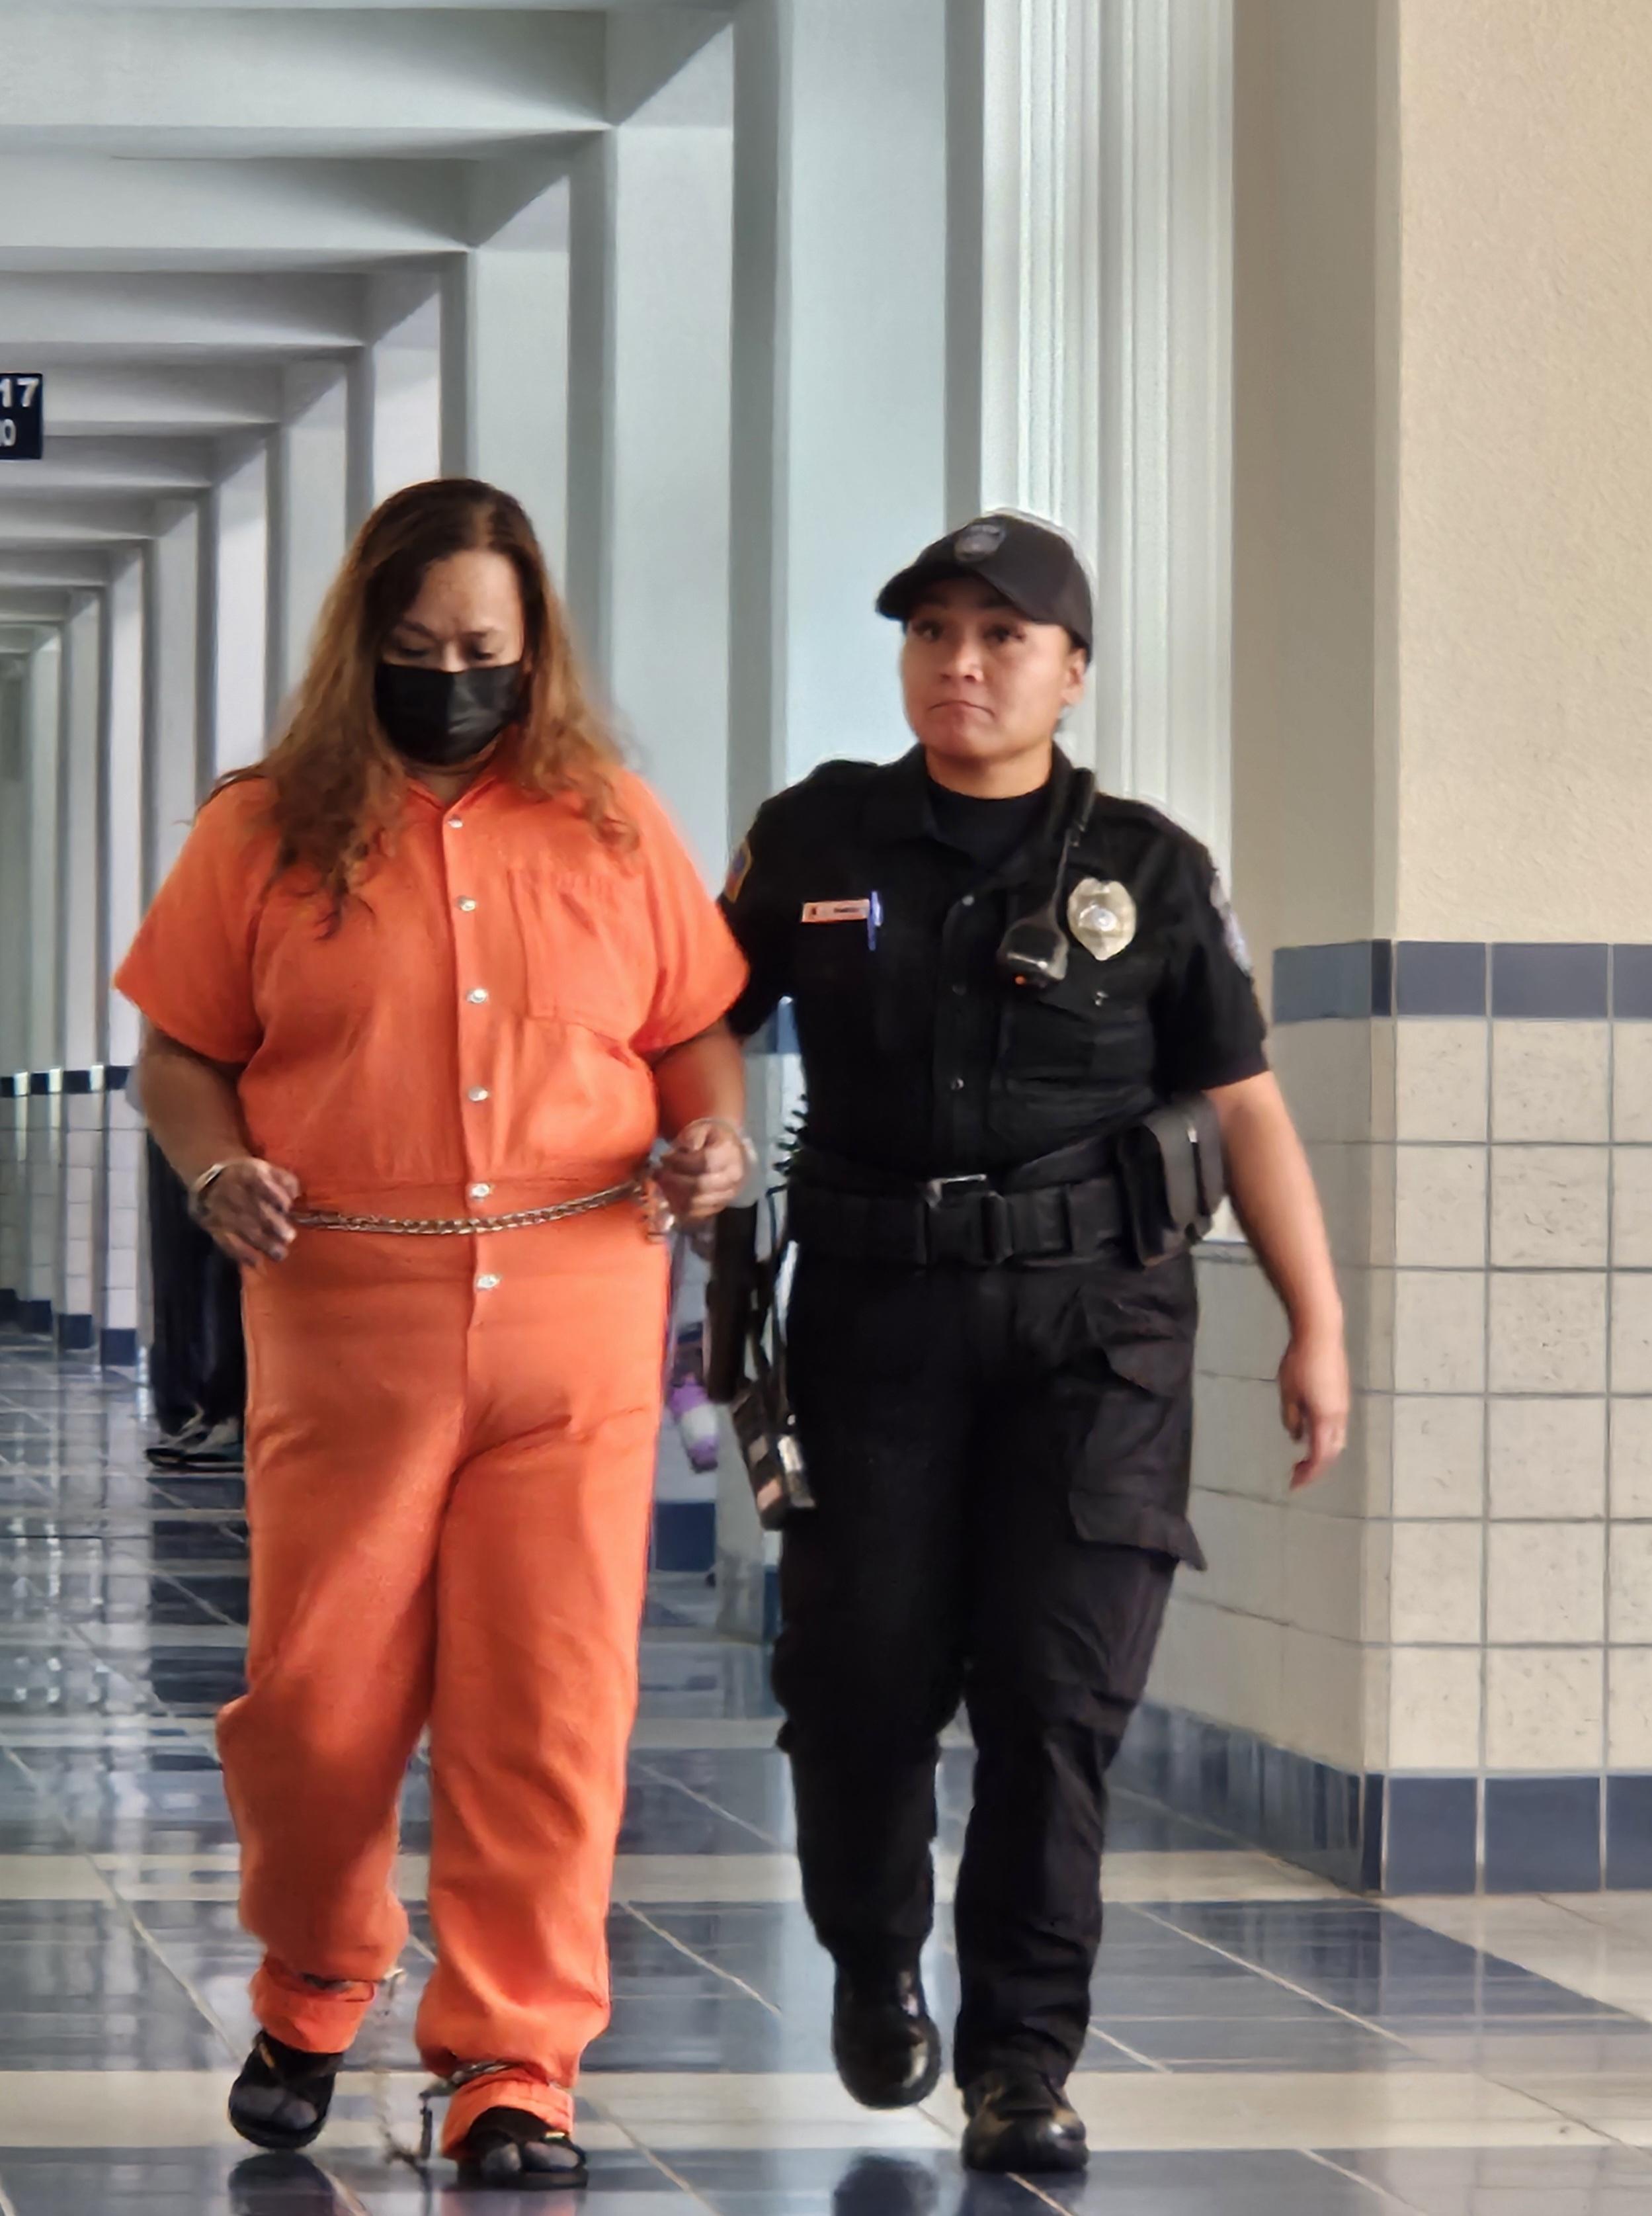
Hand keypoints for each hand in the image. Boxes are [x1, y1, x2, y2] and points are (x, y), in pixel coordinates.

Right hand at [196, 1158, 300, 1267]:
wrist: (208, 1180)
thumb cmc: (247, 1177)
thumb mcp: (265, 1169)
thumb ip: (284, 1179)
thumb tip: (296, 1194)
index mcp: (245, 1173)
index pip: (260, 1183)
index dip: (275, 1195)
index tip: (287, 1207)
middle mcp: (230, 1191)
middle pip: (251, 1208)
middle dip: (272, 1224)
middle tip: (289, 1237)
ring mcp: (220, 1211)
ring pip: (241, 1228)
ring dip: (262, 1243)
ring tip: (280, 1254)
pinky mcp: (213, 1228)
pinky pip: (226, 1242)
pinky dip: (242, 1254)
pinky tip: (257, 1263)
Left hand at [655, 1119, 749, 1226]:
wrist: (730, 1151)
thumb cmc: (711, 1137)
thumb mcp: (702, 1128)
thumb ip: (693, 1135)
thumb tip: (687, 1148)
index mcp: (729, 1153)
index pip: (704, 1162)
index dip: (680, 1162)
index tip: (664, 1158)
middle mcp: (733, 1176)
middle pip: (700, 1185)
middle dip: (674, 1180)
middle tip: (658, 1174)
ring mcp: (728, 1194)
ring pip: (697, 1202)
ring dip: (675, 1195)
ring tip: (663, 1184)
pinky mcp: (720, 1206)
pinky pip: (698, 1214)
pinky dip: (680, 1207)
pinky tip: (670, 1196)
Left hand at [1279, 1324, 1349, 1488]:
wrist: (1321, 1334)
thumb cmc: (1300, 1362)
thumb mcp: (1287, 1393)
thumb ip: (1292, 1419)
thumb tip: (1297, 1438)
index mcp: (1325, 1418)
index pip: (1320, 1457)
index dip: (1308, 1474)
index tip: (1293, 1484)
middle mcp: (1339, 1416)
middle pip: (1333, 1452)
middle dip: (1316, 1468)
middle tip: (1296, 1473)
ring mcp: (1343, 1405)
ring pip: (1338, 1439)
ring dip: (1323, 1453)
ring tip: (1304, 1458)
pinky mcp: (1342, 1395)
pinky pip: (1338, 1426)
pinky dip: (1327, 1438)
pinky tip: (1312, 1434)